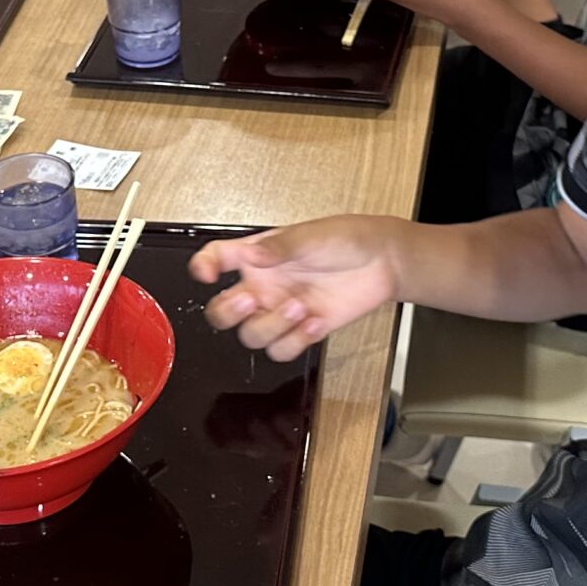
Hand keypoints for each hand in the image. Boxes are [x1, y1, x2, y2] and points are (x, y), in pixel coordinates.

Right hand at [191, 216, 404, 360]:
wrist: (383, 262)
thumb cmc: (345, 239)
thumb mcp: (311, 236)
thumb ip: (280, 247)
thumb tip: (252, 256)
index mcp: (257, 257)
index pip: (217, 259)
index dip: (203, 266)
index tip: (206, 274)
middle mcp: (263, 286)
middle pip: (223, 312)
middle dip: (229, 312)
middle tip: (251, 300)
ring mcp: (281, 311)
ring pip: (251, 336)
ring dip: (270, 326)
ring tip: (298, 306)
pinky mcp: (303, 331)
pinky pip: (283, 349)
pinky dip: (296, 341)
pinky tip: (315, 322)